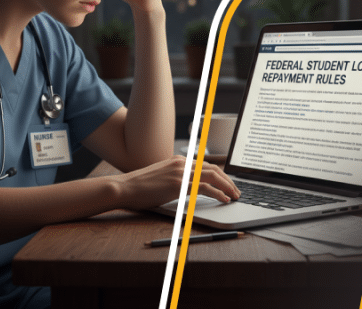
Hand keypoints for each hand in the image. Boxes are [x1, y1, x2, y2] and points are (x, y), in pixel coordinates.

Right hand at [114, 155, 240, 209]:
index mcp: (177, 160)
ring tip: (236, 196)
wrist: (124, 187)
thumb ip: (175, 180)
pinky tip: (224, 199)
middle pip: (214, 168)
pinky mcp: (179, 184)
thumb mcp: (160, 179)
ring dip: (228, 186)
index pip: (206, 165)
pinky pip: (205, 188)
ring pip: (214, 176)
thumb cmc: (138, 187)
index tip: (228, 184)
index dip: (221, 175)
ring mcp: (180, 172)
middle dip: (229, 180)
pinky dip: (219, 193)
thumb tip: (189, 190)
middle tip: (237, 191)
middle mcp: (181, 163)